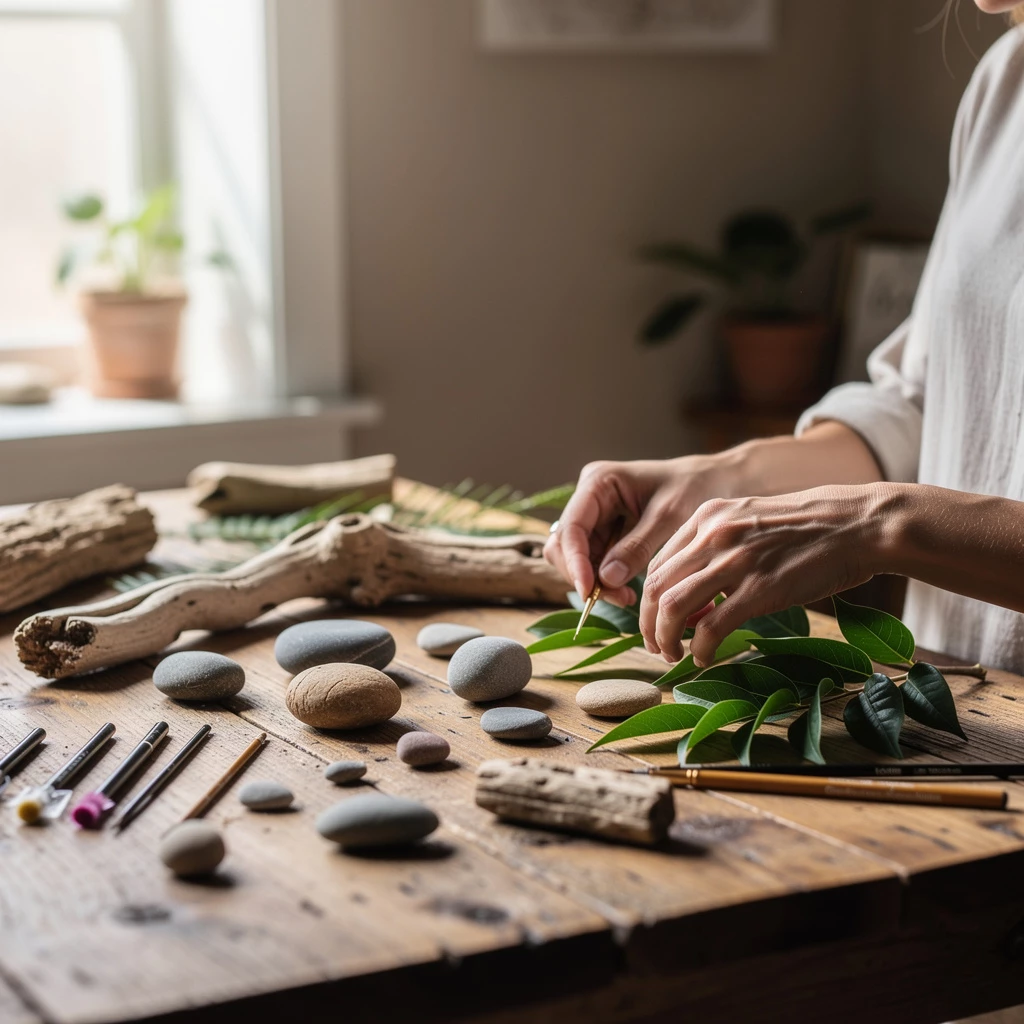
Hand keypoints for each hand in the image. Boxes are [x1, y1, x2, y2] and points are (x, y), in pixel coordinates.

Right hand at [544, 454, 736, 605]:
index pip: (572, 527)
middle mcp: (589, 498)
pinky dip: (605, 581)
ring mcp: (595, 516)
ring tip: (627, 598)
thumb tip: (606, 579)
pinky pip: (594, 563)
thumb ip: (637, 546)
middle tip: (619, 599)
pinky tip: (628, 591)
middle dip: (584, 575)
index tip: (589, 591)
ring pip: (576, 559)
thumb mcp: (670, 517)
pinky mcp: (606, 533)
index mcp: (599, 482)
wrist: (717, 481)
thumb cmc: (697, 488)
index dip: (575, 562)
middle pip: (565, 545)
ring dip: (595, 583)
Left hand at [640, 485, 884, 665]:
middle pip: (655, 586)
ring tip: (673, 656)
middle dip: (648, 623)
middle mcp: (713, 534)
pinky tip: (703, 659)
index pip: (657, 563)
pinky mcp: (759, 589)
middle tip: (656, 646)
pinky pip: (711, 626)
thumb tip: (694, 601)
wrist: (859, 524)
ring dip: (665, 638)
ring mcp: (735, 561)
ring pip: (672, 606)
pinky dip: (699, 649)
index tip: (656, 621)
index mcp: (707, 516)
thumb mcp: (750, 524)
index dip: (649, 598)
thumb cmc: (809, 528)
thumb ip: (717, 553)